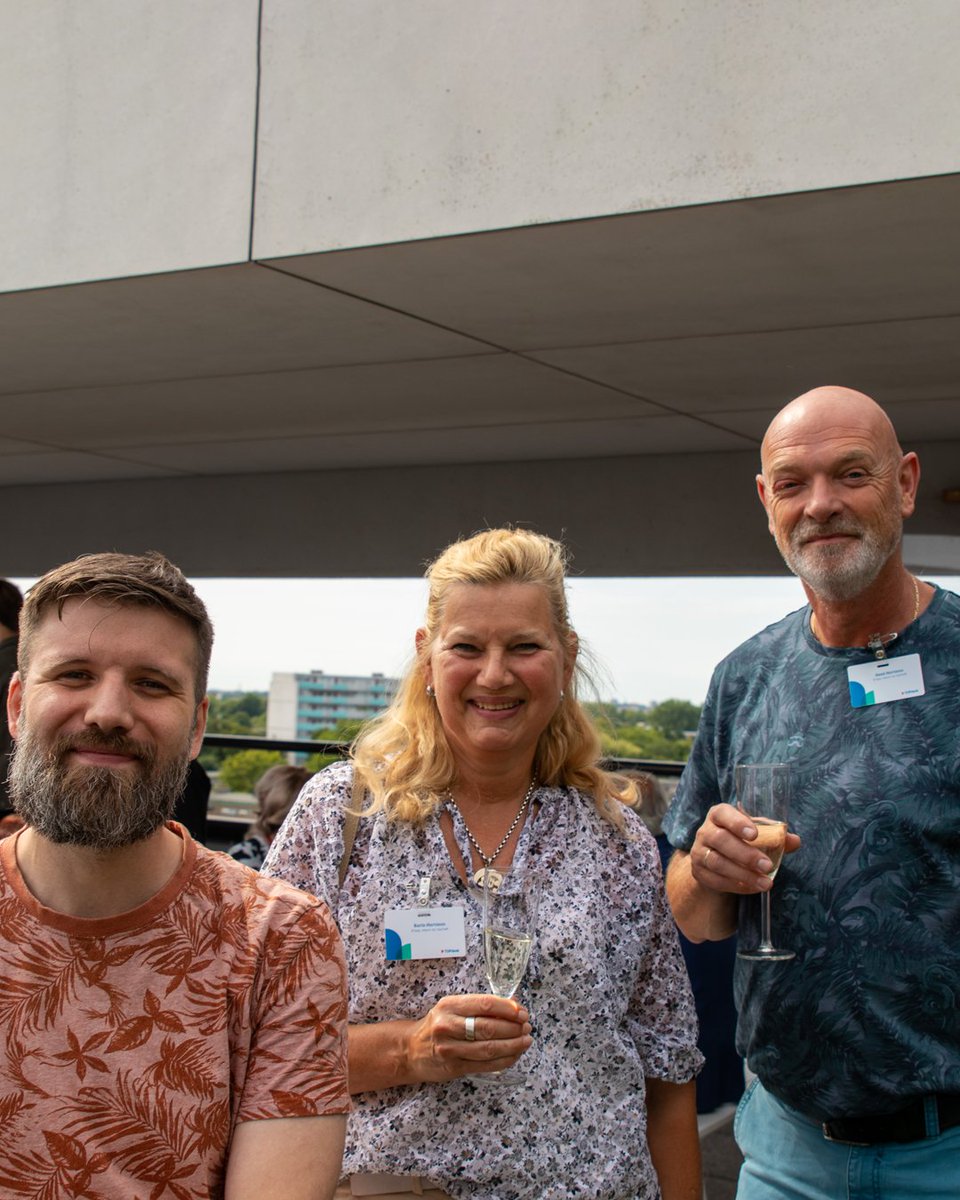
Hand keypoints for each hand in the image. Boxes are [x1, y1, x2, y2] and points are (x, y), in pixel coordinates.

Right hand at [405, 993, 531, 1082]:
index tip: (522, 1011)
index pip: (485, 1004)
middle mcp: (447, 1026)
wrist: (410, 1050)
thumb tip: (513, 1006)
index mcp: (449, 1005)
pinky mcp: (454, 1068)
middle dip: (513, 1028)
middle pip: (489, 1027)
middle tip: (527, 1026)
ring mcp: (450, 1049)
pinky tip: (515, 1054)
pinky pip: (485, 1065)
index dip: (508, 1008)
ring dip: (513, 1045)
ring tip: (526, 1040)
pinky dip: (504, 1060)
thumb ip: (479, 1007)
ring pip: (489, 1048)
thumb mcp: (452, 1008)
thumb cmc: (437, 1025)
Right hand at [690, 803, 800, 894]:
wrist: (713, 859)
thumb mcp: (756, 834)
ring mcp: (699, 851)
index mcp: (719, 815)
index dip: (737, 822)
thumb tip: (794, 841)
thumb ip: (775, 836)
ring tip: (765, 883)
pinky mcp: (698, 871)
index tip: (754, 834)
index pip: (723, 814)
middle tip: (767, 866)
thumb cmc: (739, 840)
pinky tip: (752, 888)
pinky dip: (736, 885)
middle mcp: (705, 831)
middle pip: (721, 840)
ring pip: (717, 862)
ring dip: (743, 874)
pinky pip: (716, 880)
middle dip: (745, 854)